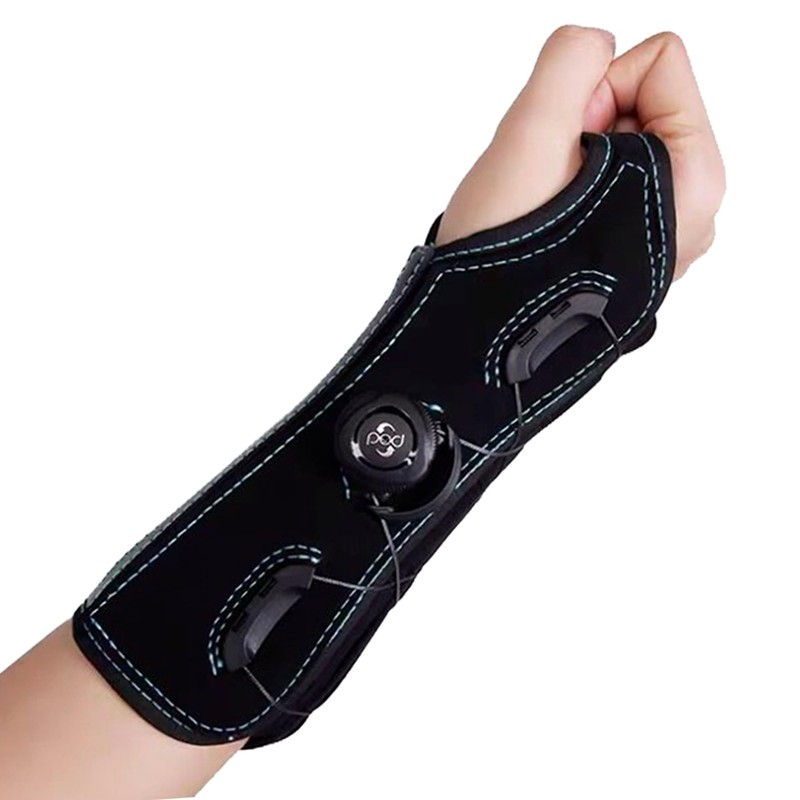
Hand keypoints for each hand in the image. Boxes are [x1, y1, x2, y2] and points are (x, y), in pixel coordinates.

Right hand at [436, 26, 724, 279]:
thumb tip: (593, 48)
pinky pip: (610, 185)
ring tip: (546, 209)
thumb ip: (571, 60)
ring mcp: (663, 239)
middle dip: (586, 128)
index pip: (659, 64)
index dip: (593, 91)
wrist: (476, 339)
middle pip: (645, 105)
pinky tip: (551, 226)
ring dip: (574, 161)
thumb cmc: (505, 259)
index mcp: (695, 182)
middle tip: (550, 183)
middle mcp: (693, 215)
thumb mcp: (532, 133)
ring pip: (621, 146)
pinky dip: (575, 190)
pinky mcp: (634, 254)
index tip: (563, 148)